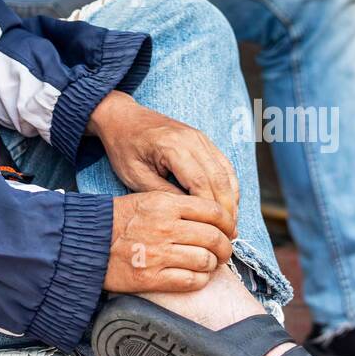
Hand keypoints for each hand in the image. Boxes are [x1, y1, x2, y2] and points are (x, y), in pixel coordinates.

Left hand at [88, 91, 238, 232]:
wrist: (123, 118)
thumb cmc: (124, 147)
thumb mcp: (136, 176)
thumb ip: (164, 195)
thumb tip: (190, 216)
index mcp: (173, 147)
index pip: (201, 184)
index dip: (209, 212)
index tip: (211, 234)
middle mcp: (193, 140)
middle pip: (219, 180)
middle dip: (225, 211)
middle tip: (226, 237)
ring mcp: (201, 138)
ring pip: (226, 174)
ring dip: (231, 201)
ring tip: (229, 226)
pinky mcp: (204, 141)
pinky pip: (224, 166)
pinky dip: (229, 187)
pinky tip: (227, 206)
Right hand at [103, 191, 234, 293]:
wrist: (86, 242)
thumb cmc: (118, 219)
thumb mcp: (147, 198)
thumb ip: (178, 205)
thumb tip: (211, 218)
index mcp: (165, 204)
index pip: (212, 212)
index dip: (228, 223)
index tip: (229, 230)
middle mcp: (165, 228)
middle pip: (213, 238)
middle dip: (225, 247)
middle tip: (223, 251)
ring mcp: (158, 254)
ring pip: (205, 260)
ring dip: (212, 264)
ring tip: (208, 264)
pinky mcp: (151, 277)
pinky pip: (191, 281)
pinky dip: (199, 280)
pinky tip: (195, 276)